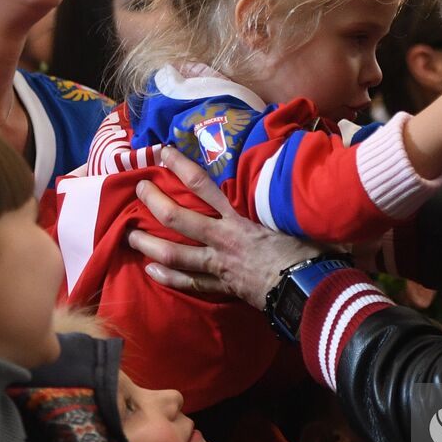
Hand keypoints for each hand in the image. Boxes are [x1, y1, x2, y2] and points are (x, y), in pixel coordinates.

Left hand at [129, 145, 316, 307]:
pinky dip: (169, 276)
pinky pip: (190, 282)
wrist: (310, 290)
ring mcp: (220, 265)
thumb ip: (289, 191)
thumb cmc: (311, 249)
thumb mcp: (299, 213)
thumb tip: (305, 157)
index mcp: (240, 216)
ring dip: (149, 244)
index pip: (203, 186)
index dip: (180, 167)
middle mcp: (223, 238)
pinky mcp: (224, 287)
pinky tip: (151, 271)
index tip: (163, 152)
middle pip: (178, 218)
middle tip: (138, 189)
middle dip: (154, 202)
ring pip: (175, 254)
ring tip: (130, 236)